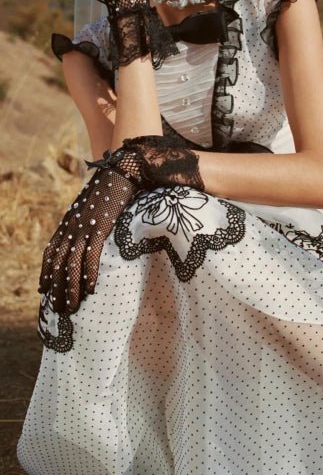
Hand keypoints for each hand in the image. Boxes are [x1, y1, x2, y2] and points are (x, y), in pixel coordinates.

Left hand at [39, 136, 202, 312]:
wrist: (122, 170)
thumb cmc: (111, 187)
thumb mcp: (93, 206)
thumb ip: (88, 221)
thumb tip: (92, 235)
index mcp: (69, 221)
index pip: (50, 252)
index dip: (46, 272)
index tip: (44, 289)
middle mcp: (72, 226)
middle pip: (57, 263)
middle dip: (56, 288)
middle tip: (57, 309)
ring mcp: (84, 227)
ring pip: (70, 265)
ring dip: (70, 288)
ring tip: (72, 307)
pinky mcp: (100, 227)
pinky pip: (91, 256)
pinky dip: (88, 275)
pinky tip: (91, 289)